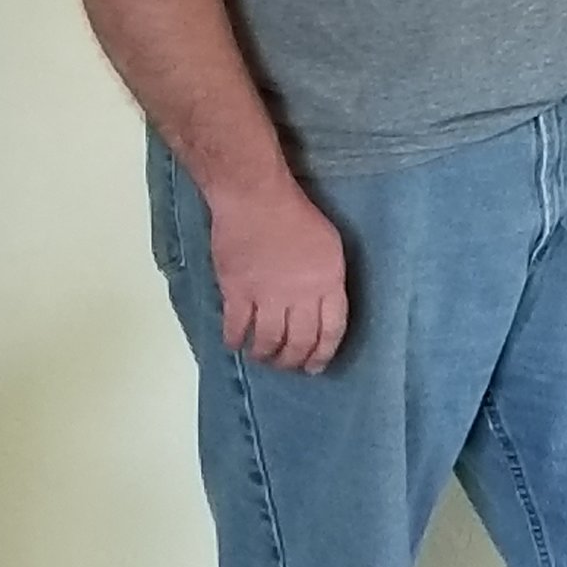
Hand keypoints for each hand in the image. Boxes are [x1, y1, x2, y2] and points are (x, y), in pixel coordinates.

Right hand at [207, 174, 349, 371]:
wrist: (256, 200)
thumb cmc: (296, 216)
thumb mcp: (329, 246)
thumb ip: (326, 279)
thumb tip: (320, 303)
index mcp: (328, 283)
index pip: (331, 330)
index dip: (323, 353)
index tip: (316, 366)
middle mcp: (300, 296)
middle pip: (300, 341)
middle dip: (294, 360)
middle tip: (288, 366)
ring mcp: (267, 296)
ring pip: (269, 341)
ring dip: (266, 355)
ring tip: (263, 358)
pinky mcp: (237, 292)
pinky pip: (237, 327)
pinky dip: (235, 340)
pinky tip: (235, 343)